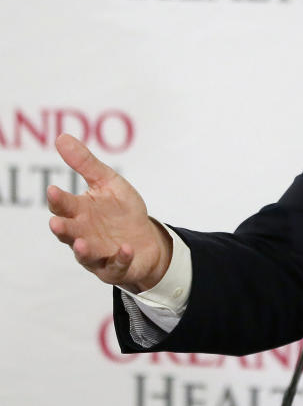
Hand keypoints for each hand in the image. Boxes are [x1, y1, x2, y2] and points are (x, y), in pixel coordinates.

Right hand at [47, 133, 171, 292]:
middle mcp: (83, 234)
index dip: (59, 200)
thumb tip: (61, 137)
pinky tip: (125, 249)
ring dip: (83, 250)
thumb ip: (85, 164)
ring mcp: (98, 253)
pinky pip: (117, 265)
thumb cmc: (121, 211)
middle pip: (69, 233)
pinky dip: (121, 258)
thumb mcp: (108, 182)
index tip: (54, 189)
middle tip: (56, 223)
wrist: (145, 239)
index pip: (64, 206)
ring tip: (81, 244)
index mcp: (80, 212)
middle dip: (63, 228)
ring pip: (86, 254)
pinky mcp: (116, 267)